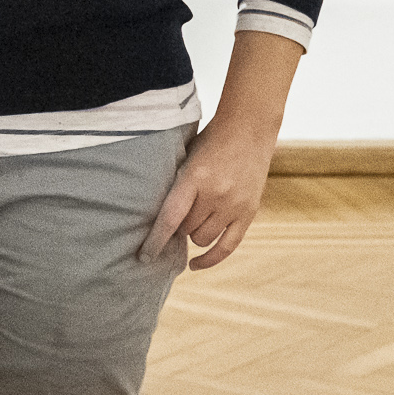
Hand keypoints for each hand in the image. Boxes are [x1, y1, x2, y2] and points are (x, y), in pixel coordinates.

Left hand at [139, 108, 279, 270]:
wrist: (248, 129)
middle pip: (186, 229)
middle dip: (178, 226)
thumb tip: (154, 218)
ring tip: (193, 217)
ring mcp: (235, 205)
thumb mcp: (184, 157)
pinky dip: (211, 258)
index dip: (156, 240)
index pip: (171, 218)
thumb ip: (174, 185)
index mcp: (195, 178)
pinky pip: (228, 246)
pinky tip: (196, 265)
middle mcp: (216, 195)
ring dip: (193, 234)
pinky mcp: (249, 212)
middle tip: (176, 214)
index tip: (144, 257)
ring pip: (203, 239)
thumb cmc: (209, 141)